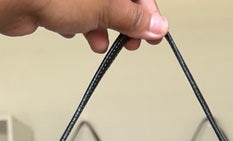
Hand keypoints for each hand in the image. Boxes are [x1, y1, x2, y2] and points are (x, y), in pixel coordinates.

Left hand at [0, 0, 168, 52]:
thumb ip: (131, 17)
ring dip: (104, 27)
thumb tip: (155, 25)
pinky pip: (77, 11)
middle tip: (132, 41)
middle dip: (126, 22)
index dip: (148, 12)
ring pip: (98, 6)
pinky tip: (78, 34)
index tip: (154, 32)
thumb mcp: (105, 6)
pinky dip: (81, 25)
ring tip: (102, 43)